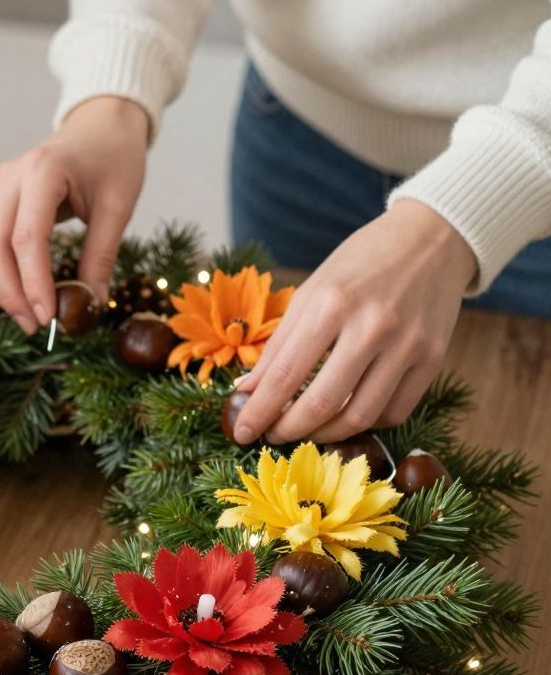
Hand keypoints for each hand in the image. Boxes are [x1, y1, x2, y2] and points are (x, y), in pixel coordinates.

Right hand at [0, 96, 148, 331]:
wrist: (102, 124)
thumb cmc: (115, 157)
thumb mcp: (118, 207)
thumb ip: (101, 256)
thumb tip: (91, 304)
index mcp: (43, 171)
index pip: (27, 238)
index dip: (34, 283)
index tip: (48, 317)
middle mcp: (11, 177)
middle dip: (10, 292)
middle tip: (35, 326)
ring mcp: (0, 187)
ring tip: (26, 316)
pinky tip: (18, 293)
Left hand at [232, 201, 477, 445]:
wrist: (432, 239)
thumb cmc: (363, 263)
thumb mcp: (314, 290)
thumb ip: (280, 344)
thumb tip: (248, 393)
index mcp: (332, 303)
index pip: (286, 374)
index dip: (260, 412)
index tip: (242, 432)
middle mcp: (372, 326)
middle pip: (322, 404)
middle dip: (289, 430)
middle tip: (273, 436)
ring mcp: (408, 345)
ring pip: (360, 417)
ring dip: (326, 435)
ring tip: (308, 431)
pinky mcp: (433, 359)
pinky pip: (394, 412)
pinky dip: (366, 424)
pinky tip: (349, 415)